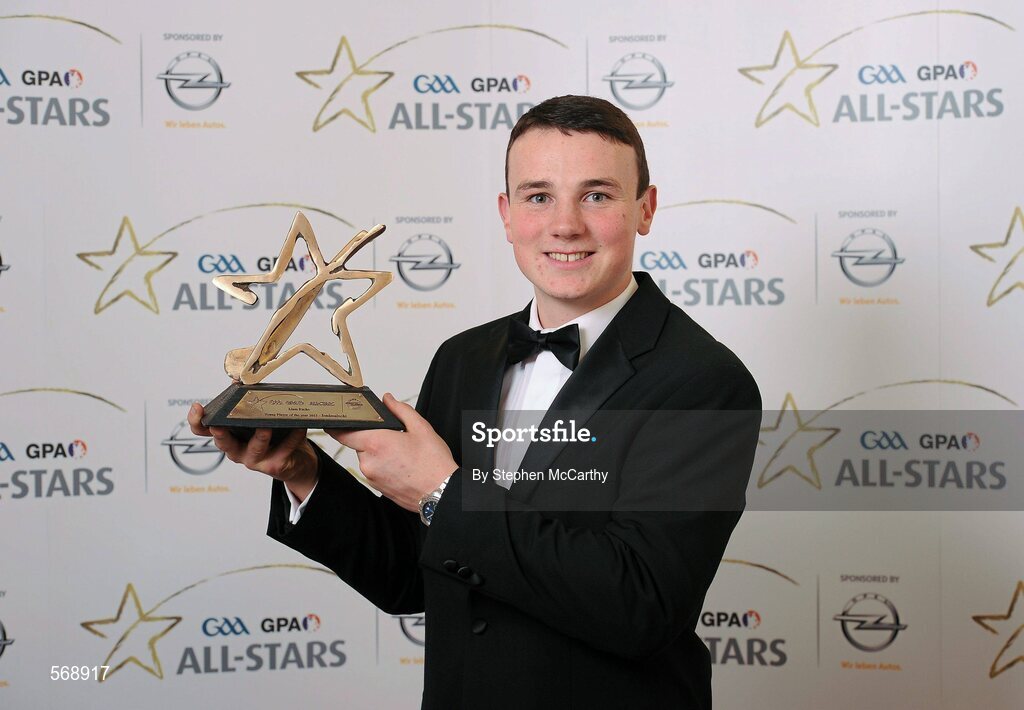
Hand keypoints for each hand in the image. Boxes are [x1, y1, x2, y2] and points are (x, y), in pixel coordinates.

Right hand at [187, 402, 318, 500]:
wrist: (294, 461)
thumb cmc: (273, 436)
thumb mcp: (258, 417)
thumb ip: (246, 400)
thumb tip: (237, 381)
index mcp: (229, 435)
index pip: (204, 430)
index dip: (196, 420)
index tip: (198, 407)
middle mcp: (237, 450)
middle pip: (223, 444)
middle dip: (221, 434)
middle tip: (219, 425)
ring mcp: (254, 460)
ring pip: (254, 449)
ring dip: (260, 436)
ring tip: (267, 426)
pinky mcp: (273, 466)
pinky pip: (283, 450)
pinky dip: (292, 437)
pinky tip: (299, 427)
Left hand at [327, 393, 456, 511]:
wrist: (441, 492)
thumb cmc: (433, 463)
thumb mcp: (421, 427)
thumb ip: (400, 410)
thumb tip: (388, 400)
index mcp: (377, 443)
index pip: (344, 433)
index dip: (338, 426)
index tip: (337, 421)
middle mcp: (369, 462)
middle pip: (360, 444)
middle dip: (373, 438)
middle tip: (394, 438)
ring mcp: (372, 477)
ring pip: (368, 457)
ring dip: (379, 453)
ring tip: (402, 454)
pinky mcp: (377, 487)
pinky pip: (375, 470)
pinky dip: (384, 465)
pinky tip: (402, 465)